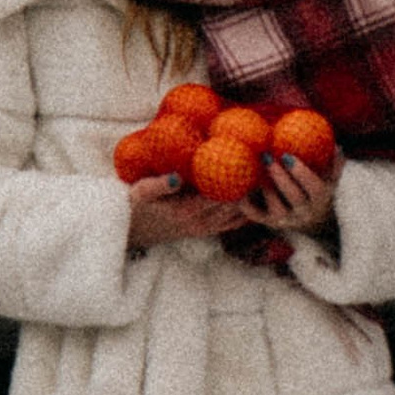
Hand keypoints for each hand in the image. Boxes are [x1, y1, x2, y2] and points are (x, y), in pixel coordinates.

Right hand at [125, 172, 255, 251]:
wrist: (128, 232)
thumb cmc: (133, 206)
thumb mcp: (140, 192)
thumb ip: (159, 185)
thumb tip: (178, 176)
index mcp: (186, 210)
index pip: (220, 195)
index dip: (238, 180)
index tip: (252, 162)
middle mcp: (198, 222)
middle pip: (233, 205)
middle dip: (249, 188)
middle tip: (265, 168)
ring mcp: (201, 229)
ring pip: (235, 217)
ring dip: (250, 201)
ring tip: (265, 181)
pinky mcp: (201, 232)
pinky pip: (229, 225)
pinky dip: (244, 214)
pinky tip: (255, 201)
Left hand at [252, 148, 337, 238]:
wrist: (311, 222)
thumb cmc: (318, 191)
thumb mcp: (330, 180)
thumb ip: (335, 164)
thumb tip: (338, 146)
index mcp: (319, 199)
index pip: (313, 187)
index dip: (301, 173)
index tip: (287, 155)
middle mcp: (304, 212)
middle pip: (293, 197)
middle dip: (280, 177)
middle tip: (267, 157)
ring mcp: (287, 220)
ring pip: (276, 208)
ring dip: (265, 190)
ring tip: (254, 170)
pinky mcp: (270, 224)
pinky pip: (257, 216)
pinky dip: (247, 206)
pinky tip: (238, 190)